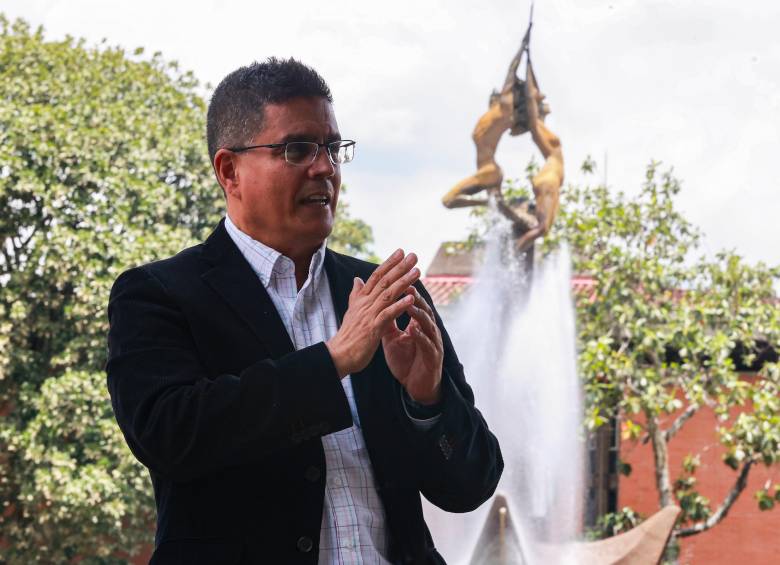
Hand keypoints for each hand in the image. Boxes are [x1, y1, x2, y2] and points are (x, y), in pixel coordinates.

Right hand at [326, 250, 419, 377]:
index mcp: (361, 299)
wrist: (339, 355)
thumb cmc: (348, 335)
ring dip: (404, 282)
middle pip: (384, 281)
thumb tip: (357, 279)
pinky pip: (388, 314)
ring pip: (388, 294)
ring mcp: (369, 315)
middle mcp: (365, 303)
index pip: (376, 276)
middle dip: (400, 267)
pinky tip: (412, 298)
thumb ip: (356, 294)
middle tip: (414, 255)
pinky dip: (400, 305)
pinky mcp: (373, 328)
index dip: (389, 263)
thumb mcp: (352, 311)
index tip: (401, 252)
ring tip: (417, 272)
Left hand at [382, 286, 443, 405]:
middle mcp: (429, 331)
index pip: (415, 304)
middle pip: (424, 310)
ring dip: (419, 314)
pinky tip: (413, 330)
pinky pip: (427, 344)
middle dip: (417, 298)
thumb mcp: (392, 338)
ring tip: (410, 304)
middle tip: (408, 284)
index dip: (408, 293)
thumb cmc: (406, 360)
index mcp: (419, 325)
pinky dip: (420, 336)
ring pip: (428, 324)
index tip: (399, 280)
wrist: (415, 385)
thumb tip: (376, 304)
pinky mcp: (433, 357)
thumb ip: (387, 321)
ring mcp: (433, 343)